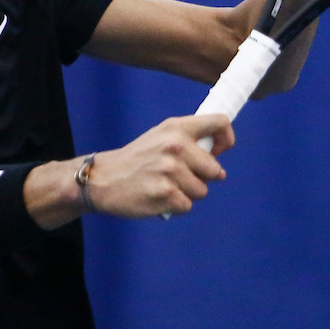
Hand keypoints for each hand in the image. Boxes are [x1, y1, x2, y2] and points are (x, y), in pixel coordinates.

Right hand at [86, 114, 232, 217]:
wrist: (103, 179)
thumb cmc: (136, 159)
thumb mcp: (160, 137)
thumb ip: (189, 141)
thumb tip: (219, 162)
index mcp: (176, 127)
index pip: (220, 122)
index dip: (226, 139)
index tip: (218, 151)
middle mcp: (176, 146)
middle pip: (216, 170)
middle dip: (201, 178)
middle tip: (176, 176)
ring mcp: (171, 170)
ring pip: (202, 191)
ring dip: (186, 193)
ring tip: (163, 185)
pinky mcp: (166, 194)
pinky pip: (187, 206)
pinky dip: (175, 206)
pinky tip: (157, 196)